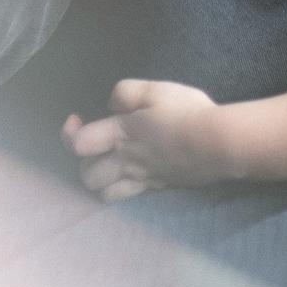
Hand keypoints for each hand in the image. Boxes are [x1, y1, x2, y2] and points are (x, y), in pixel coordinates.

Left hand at [63, 79, 226, 202]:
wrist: (217, 144)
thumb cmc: (186, 112)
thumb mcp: (155, 89)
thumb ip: (126, 93)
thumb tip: (111, 106)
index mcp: (121, 133)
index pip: (78, 144)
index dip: (69, 133)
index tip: (76, 120)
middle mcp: (126, 161)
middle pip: (87, 177)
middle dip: (84, 162)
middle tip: (97, 146)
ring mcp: (142, 179)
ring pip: (105, 194)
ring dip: (101, 181)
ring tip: (110, 165)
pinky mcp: (157, 188)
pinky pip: (129, 197)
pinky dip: (122, 189)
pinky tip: (133, 174)